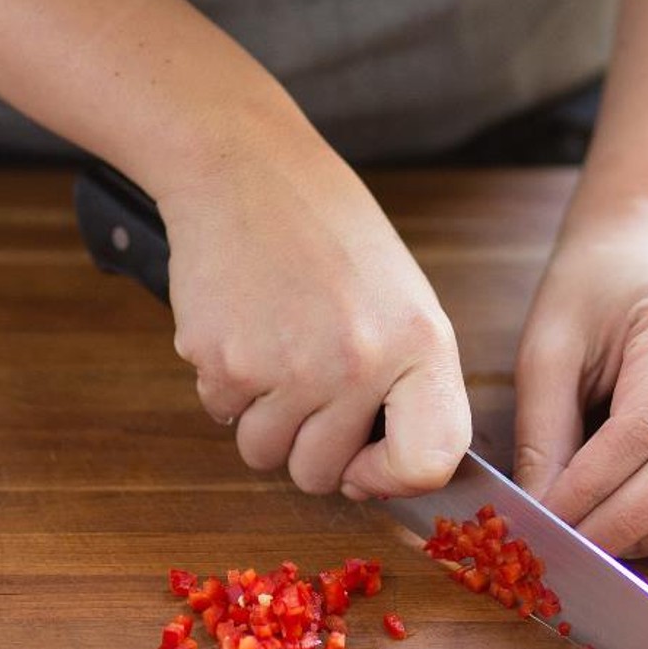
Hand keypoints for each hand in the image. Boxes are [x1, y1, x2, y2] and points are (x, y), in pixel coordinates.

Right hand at [156, 139, 470, 498]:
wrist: (246, 169)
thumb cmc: (327, 230)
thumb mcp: (400, 298)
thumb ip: (403, 384)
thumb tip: (376, 476)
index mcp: (419, 345)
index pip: (427, 463)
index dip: (390, 479)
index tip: (365, 465)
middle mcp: (358, 364)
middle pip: (322, 474)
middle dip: (306, 447)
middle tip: (303, 390)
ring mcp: (286, 367)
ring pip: (264, 454)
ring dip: (260, 420)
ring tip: (272, 351)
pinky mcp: (224, 361)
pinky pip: (221, 415)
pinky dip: (225, 386)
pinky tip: (241, 328)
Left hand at [511, 198, 647, 557]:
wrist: (644, 253)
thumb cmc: (589, 293)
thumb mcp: (547, 347)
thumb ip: (544, 432)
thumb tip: (539, 513)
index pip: (642, 428)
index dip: (592, 488)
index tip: (546, 523)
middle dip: (627, 521)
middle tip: (572, 550)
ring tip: (604, 546)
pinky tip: (643, 531)